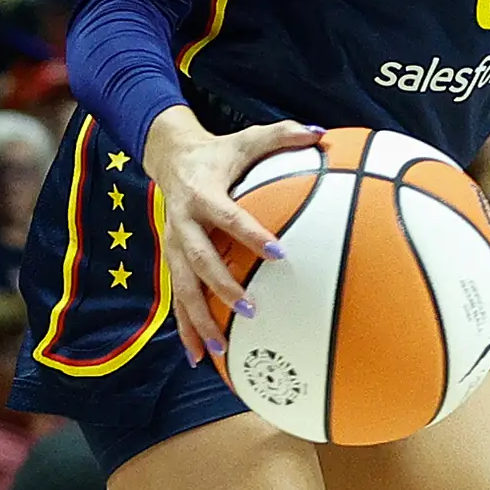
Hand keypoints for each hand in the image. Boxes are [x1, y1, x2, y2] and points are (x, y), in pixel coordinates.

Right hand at [143, 105, 323, 365]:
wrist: (169, 156)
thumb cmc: (219, 152)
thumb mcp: (246, 138)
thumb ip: (282, 135)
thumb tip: (320, 132)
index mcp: (203, 194)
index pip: (228, 216)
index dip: (250, 234)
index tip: (278, 252)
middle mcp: (183, 223)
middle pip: (199, 259)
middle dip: (221, 287)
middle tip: (249, 310)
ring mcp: (173, 245)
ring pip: (182, 287)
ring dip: (197, 319)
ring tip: (216, 348)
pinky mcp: (171, 260)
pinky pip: (177, 297)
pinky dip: (186, 328)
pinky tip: (198, 356)